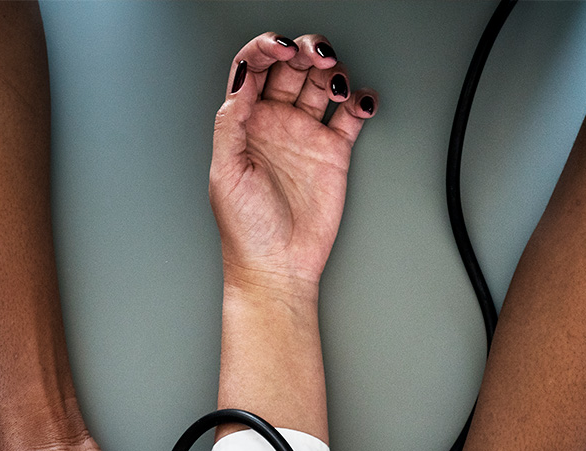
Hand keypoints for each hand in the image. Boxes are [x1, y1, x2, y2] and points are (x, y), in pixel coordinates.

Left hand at [210, 31, 376, 290]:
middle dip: (304, 50)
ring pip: (321, 83)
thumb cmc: (246, 230)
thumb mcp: (225, 173)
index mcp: (245, 123)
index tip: (280, 48)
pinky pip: (350, 115)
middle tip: (315, 57)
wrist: (278, 267)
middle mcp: (276, 123)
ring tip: (334, 84)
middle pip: (291, 66)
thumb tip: (242, 79)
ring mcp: (305, 136)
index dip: (266, 48)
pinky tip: (360, 101)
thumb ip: (230, 122)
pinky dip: (360, 101)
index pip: (254, 67)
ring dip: (332, 71)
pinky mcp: (333, 153)